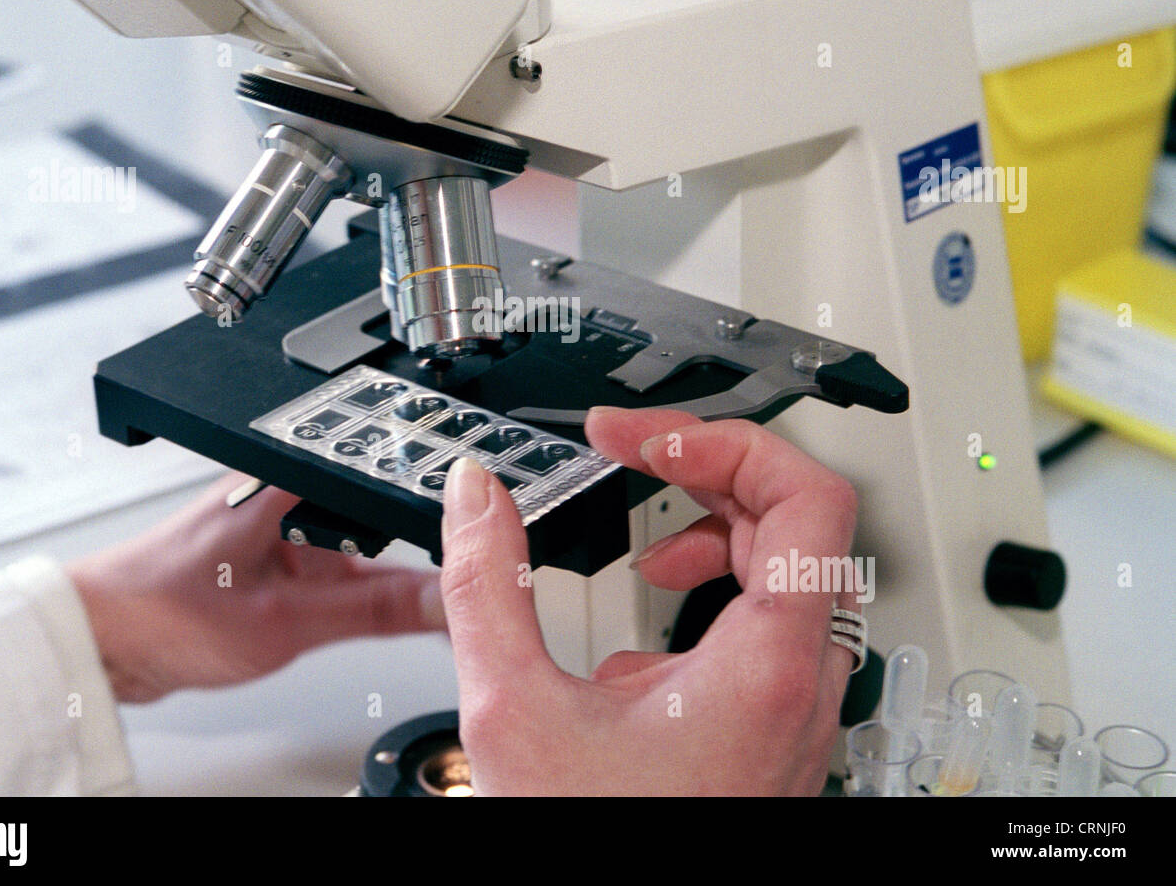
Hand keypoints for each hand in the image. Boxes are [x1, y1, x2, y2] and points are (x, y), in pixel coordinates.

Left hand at [68, 473, 444, 701]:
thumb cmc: (157, 610)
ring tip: (397, 604)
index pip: (388, 479)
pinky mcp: (274, 553)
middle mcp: (288, 488)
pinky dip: (351, 593)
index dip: (436, 514)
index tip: (470, 553)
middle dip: (414, 552)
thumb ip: (372, 611)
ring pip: (361, 544)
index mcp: (291, 474)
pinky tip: (351, 616)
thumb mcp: (284, 620)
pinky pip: (334, 567)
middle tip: (443, 591)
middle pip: (382, 512)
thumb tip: (443, 602)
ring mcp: (281, 521)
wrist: (98, 642)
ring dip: (379, 577)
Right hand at [438, 406, 859, 795]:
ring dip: (715, 527)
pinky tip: (652, 619)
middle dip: (706, 470)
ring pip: (789, 568)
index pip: (805, 498)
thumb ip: (488, 585)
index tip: (646, 439)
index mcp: (764, 664)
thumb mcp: (515, 709)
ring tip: (649, 536)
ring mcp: (793, 703)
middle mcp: (800, 681)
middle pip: (795, 520)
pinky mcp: (771, 720)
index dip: (725, 441)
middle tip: (636, 454)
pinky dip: (715, 586)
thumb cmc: (601, 844)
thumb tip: (478, 497)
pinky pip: (770, 620)